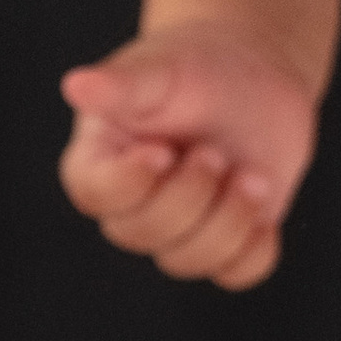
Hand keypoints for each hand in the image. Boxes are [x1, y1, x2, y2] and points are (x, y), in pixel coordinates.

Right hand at [58, 21, 317, 290]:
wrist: (252, 74)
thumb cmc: (193, 66)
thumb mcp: (159, 70)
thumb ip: (120, 84)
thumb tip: (76, 85)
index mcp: (100, 161)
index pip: (96, 194)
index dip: (129, 182)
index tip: (163, 148)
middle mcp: (131, 205)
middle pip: (142, 234)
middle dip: (189, 195)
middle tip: (216, 151)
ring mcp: (179, 229)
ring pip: (188, 260)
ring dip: (229, 220)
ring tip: (254, 175)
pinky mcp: (225, 241)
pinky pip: (235, 274)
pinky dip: (255, 251)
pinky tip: (265, 214)